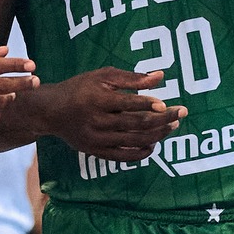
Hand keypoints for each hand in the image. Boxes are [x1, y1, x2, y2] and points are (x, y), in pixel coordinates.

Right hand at [42, 69, 183, 161]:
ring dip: (157, 135)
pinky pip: (123, 157)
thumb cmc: (80, 88)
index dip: (151, 105)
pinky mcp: (96, 151)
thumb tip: (160, 76)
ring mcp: (97, 139)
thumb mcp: (102, 76)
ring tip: (172, 126)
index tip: (167, 105)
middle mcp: (97, 122)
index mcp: (98, 100)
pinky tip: (154, 144)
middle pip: (137, 124)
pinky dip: (141, 152)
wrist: (52, 111)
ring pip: (134, 141)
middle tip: (181, 113)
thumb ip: (131, 78)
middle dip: (163, 120)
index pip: (130, 104)